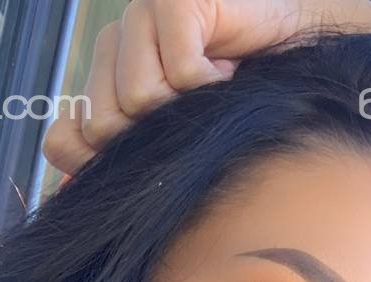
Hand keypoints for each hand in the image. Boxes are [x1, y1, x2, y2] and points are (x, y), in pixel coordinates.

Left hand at [42, 0, 370, 175]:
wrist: (304, 67)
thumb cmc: (243, 111)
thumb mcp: (176, 149)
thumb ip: (118, 161)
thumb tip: (65, 174)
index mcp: (107, 81)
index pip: (68, 136)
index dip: (105, 161)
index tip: (155, 156)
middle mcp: (117, 44)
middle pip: (104, 125)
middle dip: (158, 136)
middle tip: (197, 115)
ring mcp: (141, 17)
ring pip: (137, 99)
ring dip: (189, 109)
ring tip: (217, 89)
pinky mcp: (176, 0)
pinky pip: (177, 70)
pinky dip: (212, 83)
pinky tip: (230, 67)